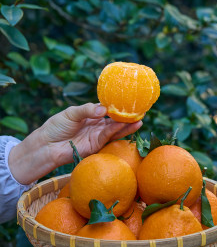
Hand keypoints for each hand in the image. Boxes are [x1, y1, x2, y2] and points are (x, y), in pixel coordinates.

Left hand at [9, 103, 141, 183]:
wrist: (46, 145)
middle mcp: (96, 125)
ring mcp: (96, 136)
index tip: (129, 100)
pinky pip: (108, 137)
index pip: (107, 109)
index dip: (117, 105)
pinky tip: (127, 125)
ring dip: (127, 125)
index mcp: (90, 115)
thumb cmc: (56, 127)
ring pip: (115, 129)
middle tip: (140, 111)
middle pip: (114, 120)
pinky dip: (118, 131)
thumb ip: (87, 110)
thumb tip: (104, 109)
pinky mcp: (95, 146)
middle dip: (127, 116)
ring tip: (139, 120)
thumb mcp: (71, 113)